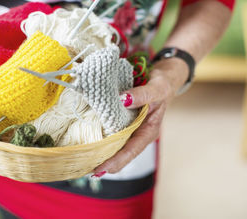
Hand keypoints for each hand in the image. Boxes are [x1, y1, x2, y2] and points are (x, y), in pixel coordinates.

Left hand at [93, 58, 187, 174]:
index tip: (100, 169)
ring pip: (115, 145)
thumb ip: (143, 94)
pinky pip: (110, 132)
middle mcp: (138, 133)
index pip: (131, 150)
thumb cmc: (163, 84)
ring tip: (83, 160)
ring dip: (101, 152)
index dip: (116, 161)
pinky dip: (100, 137)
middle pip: (121, 152)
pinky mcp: (122, 121)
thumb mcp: (157, 88)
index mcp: (149, 131)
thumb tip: (123, 100)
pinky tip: (87, 140)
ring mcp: (130, 128)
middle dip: (105, 162)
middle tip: (85, 169)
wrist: (163, 78)